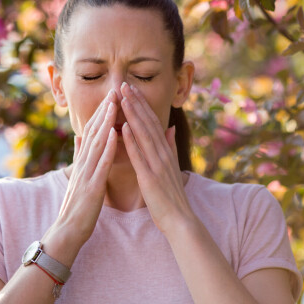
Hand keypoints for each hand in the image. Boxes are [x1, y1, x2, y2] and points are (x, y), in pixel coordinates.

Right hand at [49, 90, 118, 246]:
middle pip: (94, 132)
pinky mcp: (92, 186)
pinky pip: (101, 163)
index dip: (101, 112)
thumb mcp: (78, 176)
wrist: (67, 231)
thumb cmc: (77, 205)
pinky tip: (114, 133)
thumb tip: (78, 136)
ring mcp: (86, 174)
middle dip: (104, 111)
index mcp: (83, 161)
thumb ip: (79, 155)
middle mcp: (83, 163)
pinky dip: (108, 147)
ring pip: (97, 143)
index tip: (111, 95)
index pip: (93, 132)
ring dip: (106, 122)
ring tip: (114, 104)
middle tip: (114, 90)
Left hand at [120, 82, 195, 233]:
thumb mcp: (172, 166)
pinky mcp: (149, 177)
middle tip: (124, 84)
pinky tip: (123, 127)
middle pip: (148, 123)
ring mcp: (157, 164)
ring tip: (123, 97)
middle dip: (136, 102)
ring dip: (133, 114)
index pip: (152, 122)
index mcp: (165, 150)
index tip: (131, 88)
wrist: (180, 220)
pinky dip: (131, 140)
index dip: (141, 104)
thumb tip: (169, 128)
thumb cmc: (171, 195)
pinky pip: (139, 156)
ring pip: (143, 134)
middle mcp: (162, 153)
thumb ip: (170, 146)